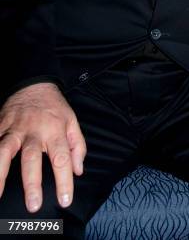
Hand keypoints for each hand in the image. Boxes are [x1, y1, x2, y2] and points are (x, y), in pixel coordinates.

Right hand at [0, 83, 85, 212]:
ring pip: (4, 151)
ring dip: (0, 173)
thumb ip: (77, 146)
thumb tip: (78, 171)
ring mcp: (14, 129)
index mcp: (55, 130)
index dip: (64, 180)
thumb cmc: (54, 107)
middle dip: (32, 183)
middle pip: (31, 157)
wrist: (34, 84)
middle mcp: (34, 131)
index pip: (62, 158)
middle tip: (34, 205)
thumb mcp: (72, 121)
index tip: (65, 200)